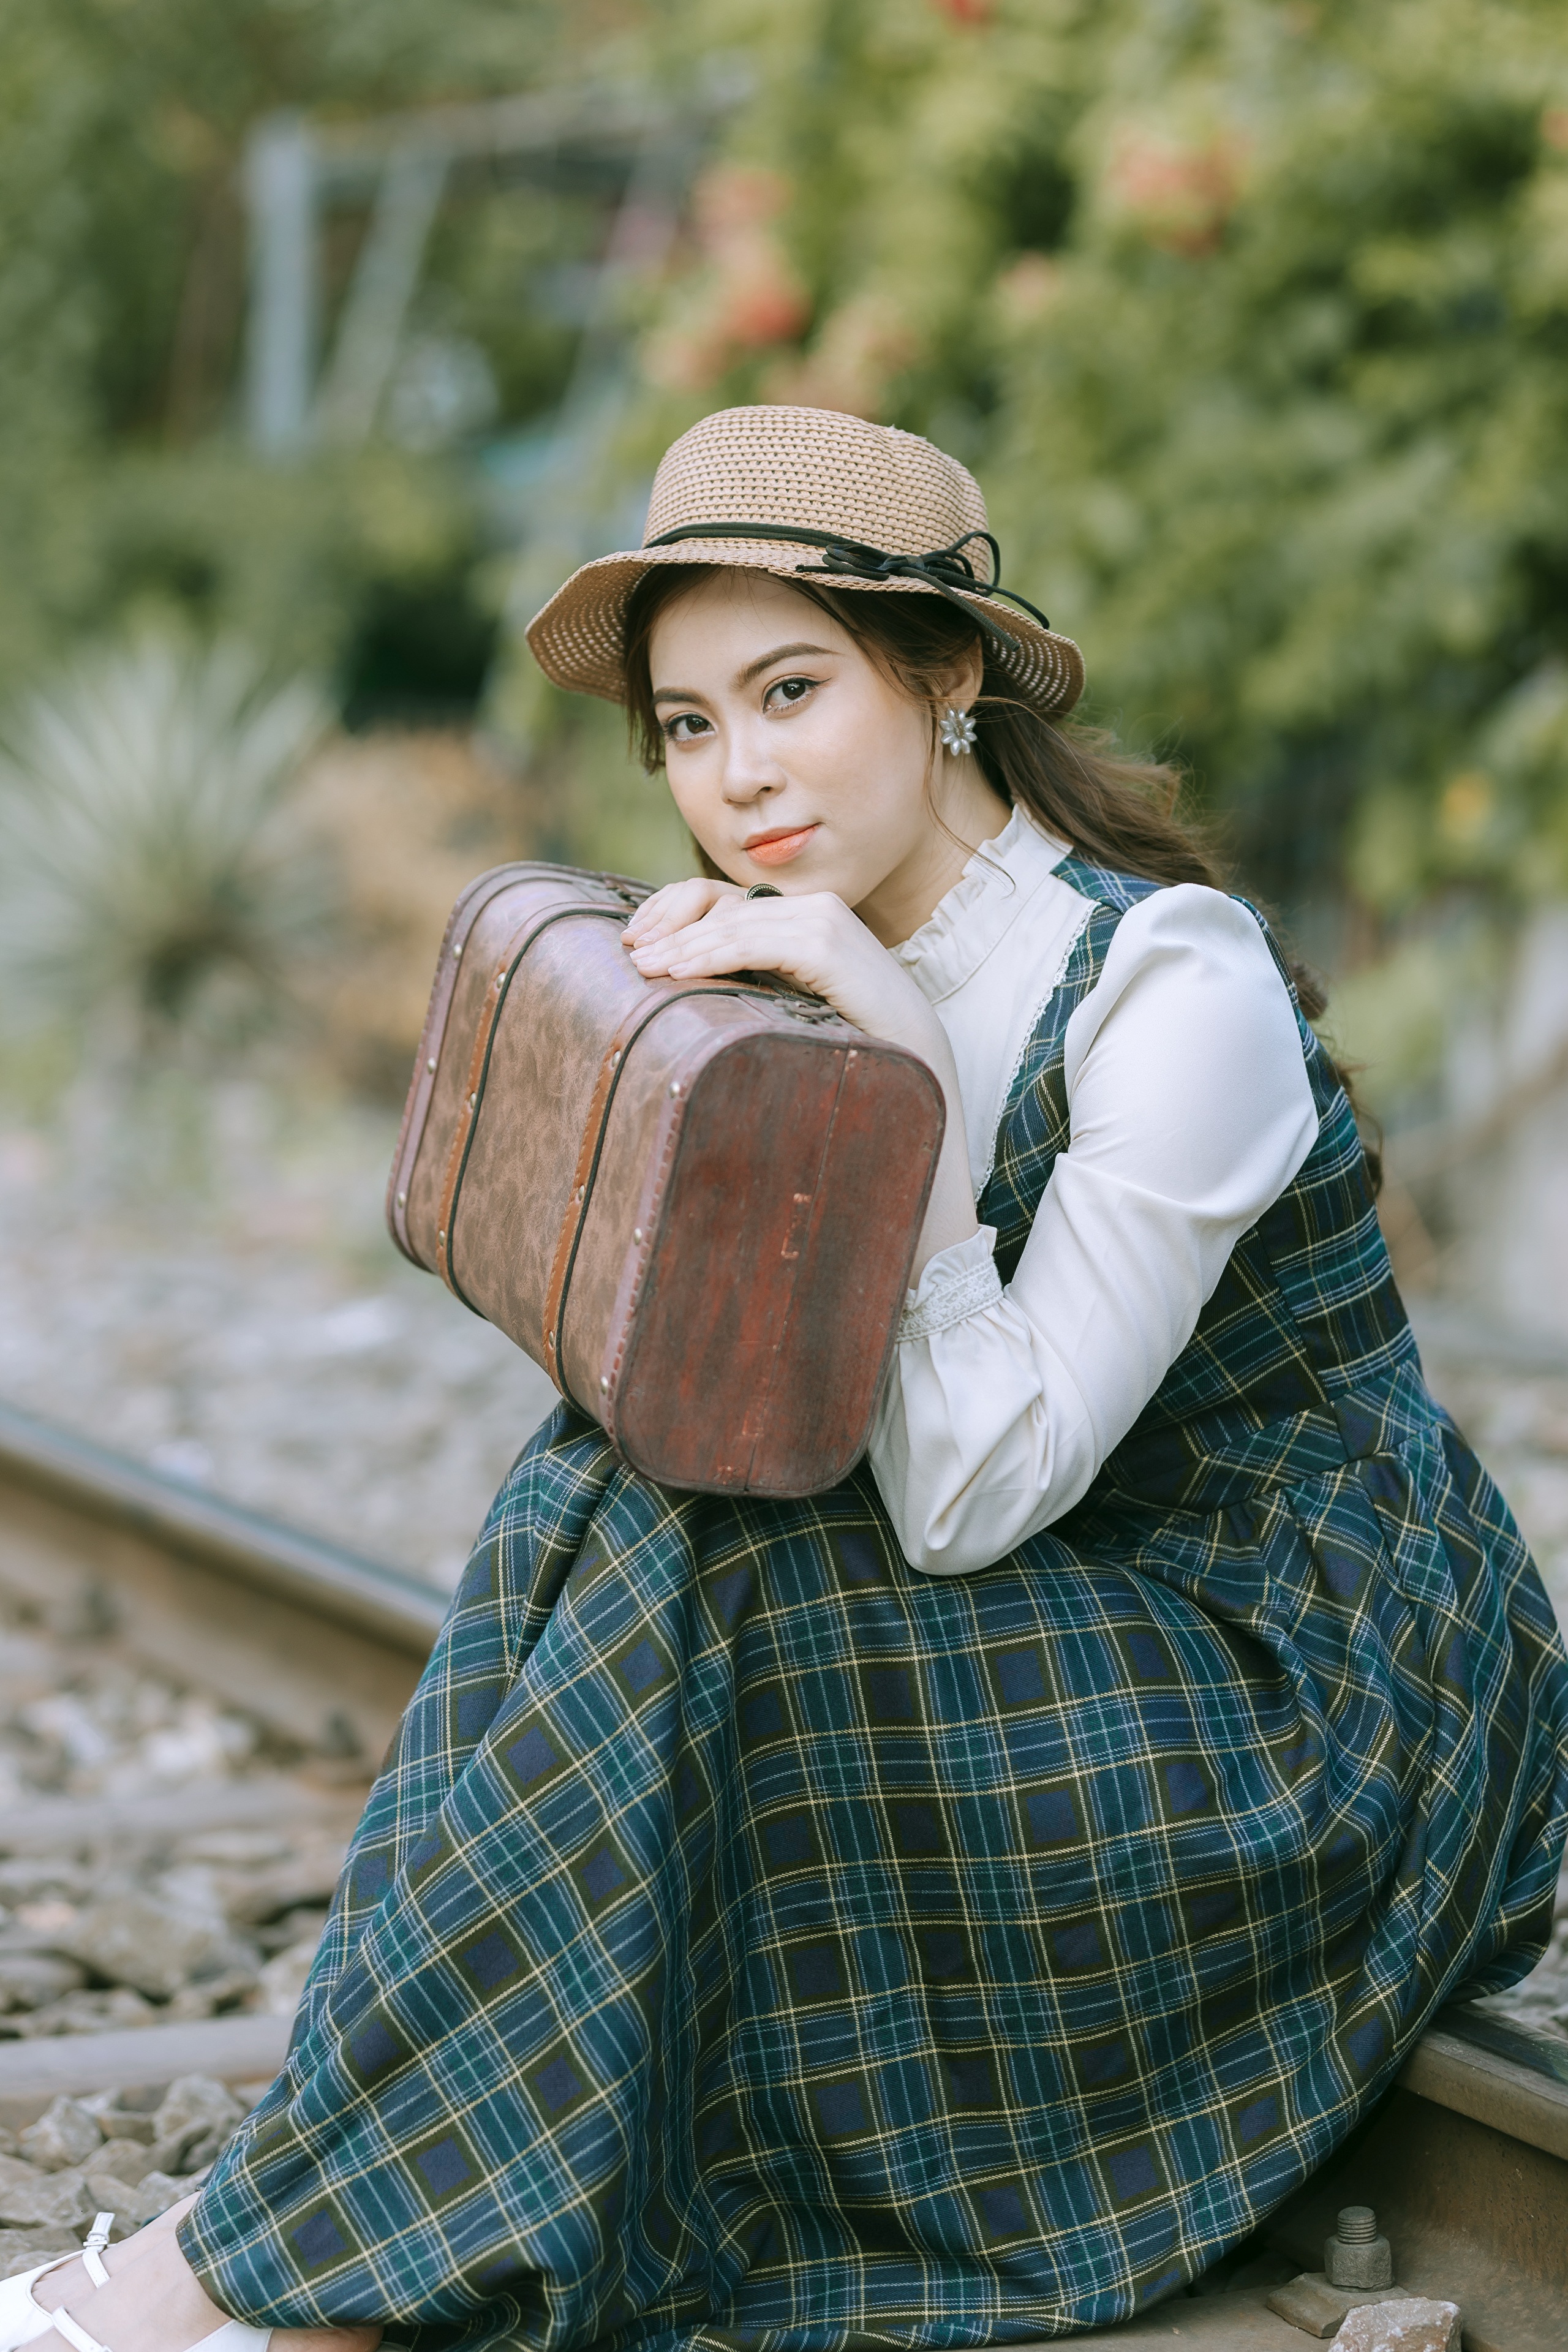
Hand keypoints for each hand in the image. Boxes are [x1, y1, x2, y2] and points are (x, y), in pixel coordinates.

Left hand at [625, 886, 936, 1059]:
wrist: (918, 1058)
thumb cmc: (858, 1037)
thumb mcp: (797, 999)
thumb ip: (762, 976)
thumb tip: (698, 977)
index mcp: (806, 915)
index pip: (727, 902)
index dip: (678, 915)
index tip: (640, 943)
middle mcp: (814, 906)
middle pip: (723, 906)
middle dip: (671, 928)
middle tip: (631, 953)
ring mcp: (822, 920)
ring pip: (732, 924)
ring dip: (682, 945)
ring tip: (645, 966)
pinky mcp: (826, 945)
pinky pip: (754, 943)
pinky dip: (711, 954)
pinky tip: (679, 972)